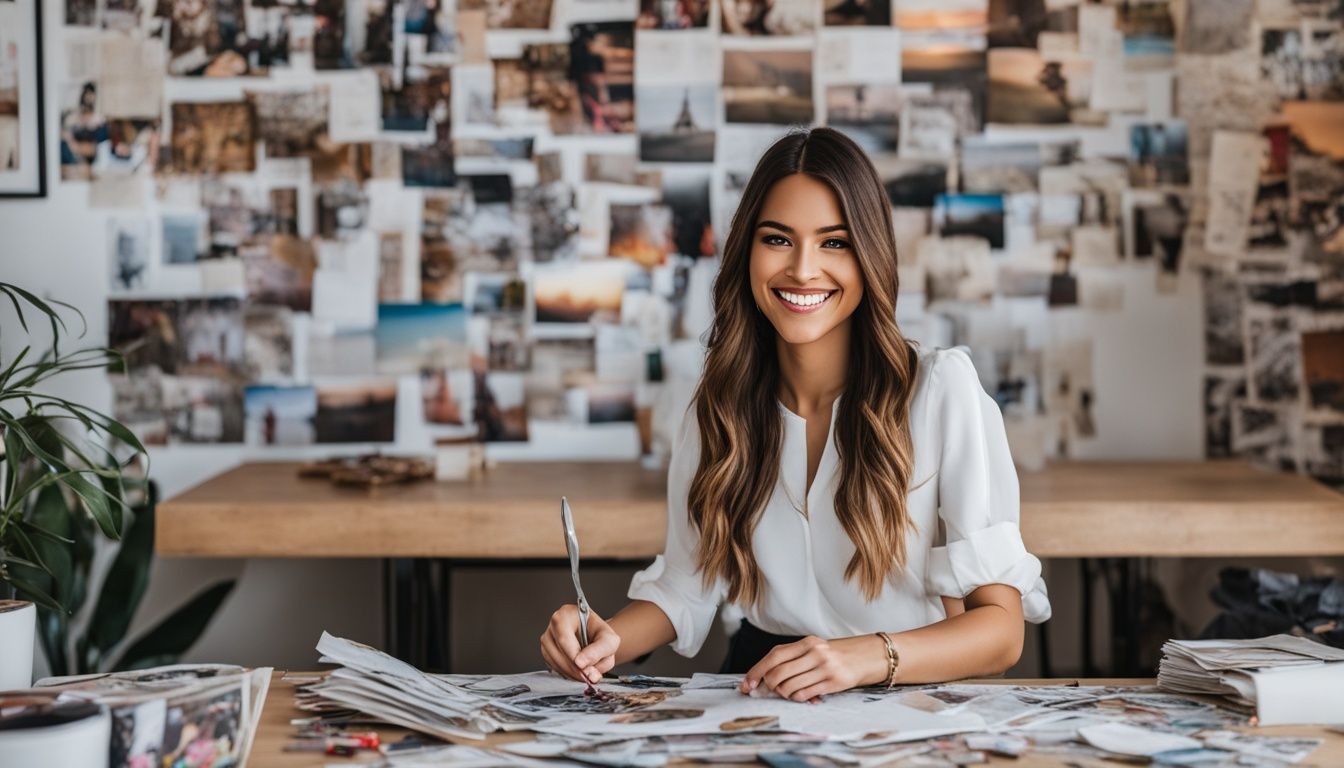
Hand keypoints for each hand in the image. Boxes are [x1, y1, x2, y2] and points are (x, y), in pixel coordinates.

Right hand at [539, 604, 620, 683]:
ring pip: (554, 661)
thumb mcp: (609, 640)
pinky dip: (567, 673)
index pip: (564, 638)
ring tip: (587, 674)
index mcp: (567, 614)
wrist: (596, 639)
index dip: (573, 655)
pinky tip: (579, 672)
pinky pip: (553, 667)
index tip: (584, 668)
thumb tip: (581, 664)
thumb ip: (599, 650)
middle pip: (557, 651)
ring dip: (571, 673)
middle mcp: (554, 625)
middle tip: (589, 676)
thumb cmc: (600, 635)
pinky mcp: (547, 652)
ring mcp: (548, 638)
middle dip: (574, 668)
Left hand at [739, 635, 886, 701]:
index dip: (757, 671)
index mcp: (806, 642)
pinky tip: (802, 695)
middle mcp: (814, 653)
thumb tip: (761, 677)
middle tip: (772, 689)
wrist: (861, 658)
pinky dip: (796, 698)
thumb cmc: (830, 656)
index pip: (774, 656)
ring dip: (784, 694)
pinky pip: (803, 695)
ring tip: (790, 691)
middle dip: (770, 686)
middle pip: (778, 674)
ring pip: (789, 687)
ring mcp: (824, 668)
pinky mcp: (832, 682)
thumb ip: (790, 658)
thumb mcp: (811, 649)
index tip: (747, 684)